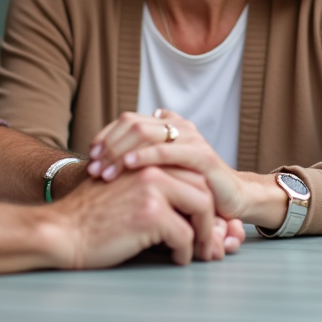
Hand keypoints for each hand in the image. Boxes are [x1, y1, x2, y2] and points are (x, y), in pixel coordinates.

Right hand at [48, 165, 227, 267]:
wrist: (62, 231)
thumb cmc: (89, 215)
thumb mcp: (121, 184)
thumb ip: (148, 182)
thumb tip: (181, 199)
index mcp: (146, 158)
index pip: (190, 170)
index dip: (202, 195)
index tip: (204, 218)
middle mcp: (153, 167)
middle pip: (202, 185)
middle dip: (210, 214)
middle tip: (209, 235)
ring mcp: (153, 188)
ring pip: (202, 207)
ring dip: (204, 233)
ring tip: (200, 249)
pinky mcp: (151, 213)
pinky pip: (184, 235)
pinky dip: (186, 252)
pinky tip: (177, 259)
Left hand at [87, 110, 259, 221]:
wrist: (229, 201)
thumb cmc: (190, 188)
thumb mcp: (162, 170)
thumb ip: (142, 154)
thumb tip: (109, 147)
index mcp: (169, 125)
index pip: (128, 120)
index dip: (107, 136)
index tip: (92, 156)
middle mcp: (180, 127)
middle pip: (133, 124)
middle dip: (109, 145)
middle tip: (94, 167)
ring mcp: (192, 139)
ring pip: (146, 133)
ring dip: (120, 151)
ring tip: (105, 170)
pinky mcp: (202, 156)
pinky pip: (168, 151)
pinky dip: (145, 155)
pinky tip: (128, 164)